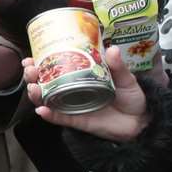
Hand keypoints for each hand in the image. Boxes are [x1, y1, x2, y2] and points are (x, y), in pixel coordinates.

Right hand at [25, 45, 149, 141]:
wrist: (141, 122)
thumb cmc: (132, 97)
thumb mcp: (126, 78)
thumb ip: (118, 66)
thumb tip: (112, 49)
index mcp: (81, 76)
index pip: (56, 67)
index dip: (41, 62)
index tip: (32, 55)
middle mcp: (73, 90)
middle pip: (46, 82)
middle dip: (33, 76)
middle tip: (31, 70)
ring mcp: (73, 106)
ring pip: (48, 100)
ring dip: (37, 94)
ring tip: (34, 88)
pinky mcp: (77, 120)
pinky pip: (60, 118)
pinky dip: (50, 115)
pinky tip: (42, 110)